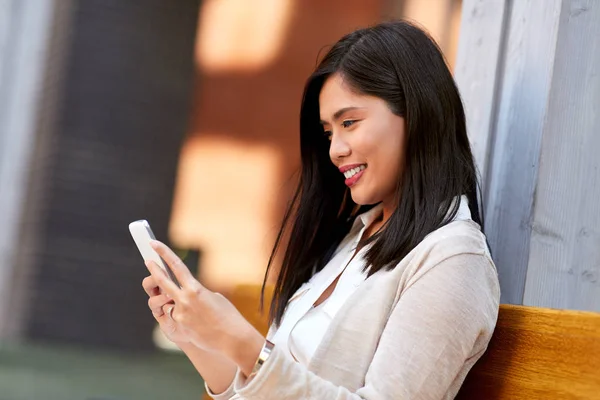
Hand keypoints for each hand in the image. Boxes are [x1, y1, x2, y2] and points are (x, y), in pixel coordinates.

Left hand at [145, 241, 264, 374]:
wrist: (232, 338)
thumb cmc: (227, 316)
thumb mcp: (213, 297)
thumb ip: (197, 293)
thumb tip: (186, 294)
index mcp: (196, 288)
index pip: (176, 266)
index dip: (164, 253)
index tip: (154, 244)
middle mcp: (185, 300)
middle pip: (163, 281)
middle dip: (154, 270)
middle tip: (147, 260)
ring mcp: (180, 314)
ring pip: (167, 302)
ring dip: (171, 300)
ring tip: (175, 299)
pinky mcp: (179, 327)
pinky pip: (175, 317)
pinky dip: (182, 317)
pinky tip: (196, 324)